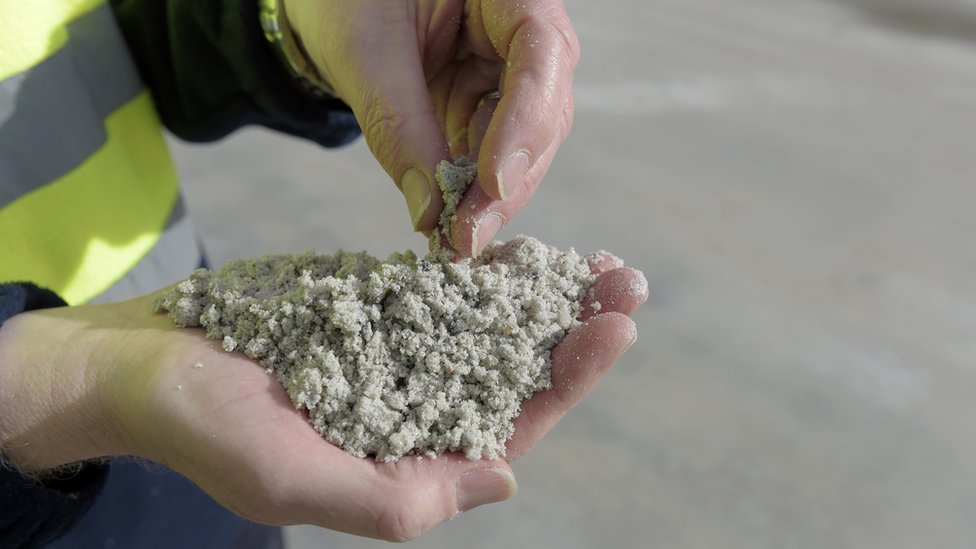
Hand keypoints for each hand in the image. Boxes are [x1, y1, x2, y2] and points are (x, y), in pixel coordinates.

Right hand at [0, 262, 643, 540]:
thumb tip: (505, 480)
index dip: (569, 380)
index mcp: (410, 461)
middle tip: (628, 280)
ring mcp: (399, 359)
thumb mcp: (295, 481)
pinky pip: (445, 295)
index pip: (512, 425)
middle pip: (516, 372)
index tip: (613, 327)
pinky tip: (526, 247)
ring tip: (598, 259)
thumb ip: (397, 495)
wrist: (145, 366)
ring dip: (544, 296)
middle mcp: (416, 411)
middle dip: (573, 330)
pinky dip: (486, 274)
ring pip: (490, 330)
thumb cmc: (208, 432)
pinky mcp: (375, 315)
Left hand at [283, 0, 579, 255]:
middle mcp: (523, 32)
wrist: (328, 3)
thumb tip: (431, 213)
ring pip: (524, 146)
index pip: (540, 53)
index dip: (525, 120)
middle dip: (508, 181)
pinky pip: (491, 155)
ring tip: (456, 240)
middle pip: (543, 111)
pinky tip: (453, 224)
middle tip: (469, 236)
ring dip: (491, 198)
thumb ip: (399, 124)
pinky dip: (472, 193)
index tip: (494, 182)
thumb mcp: (364, 52)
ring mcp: (508, 73)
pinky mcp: (486, 107)